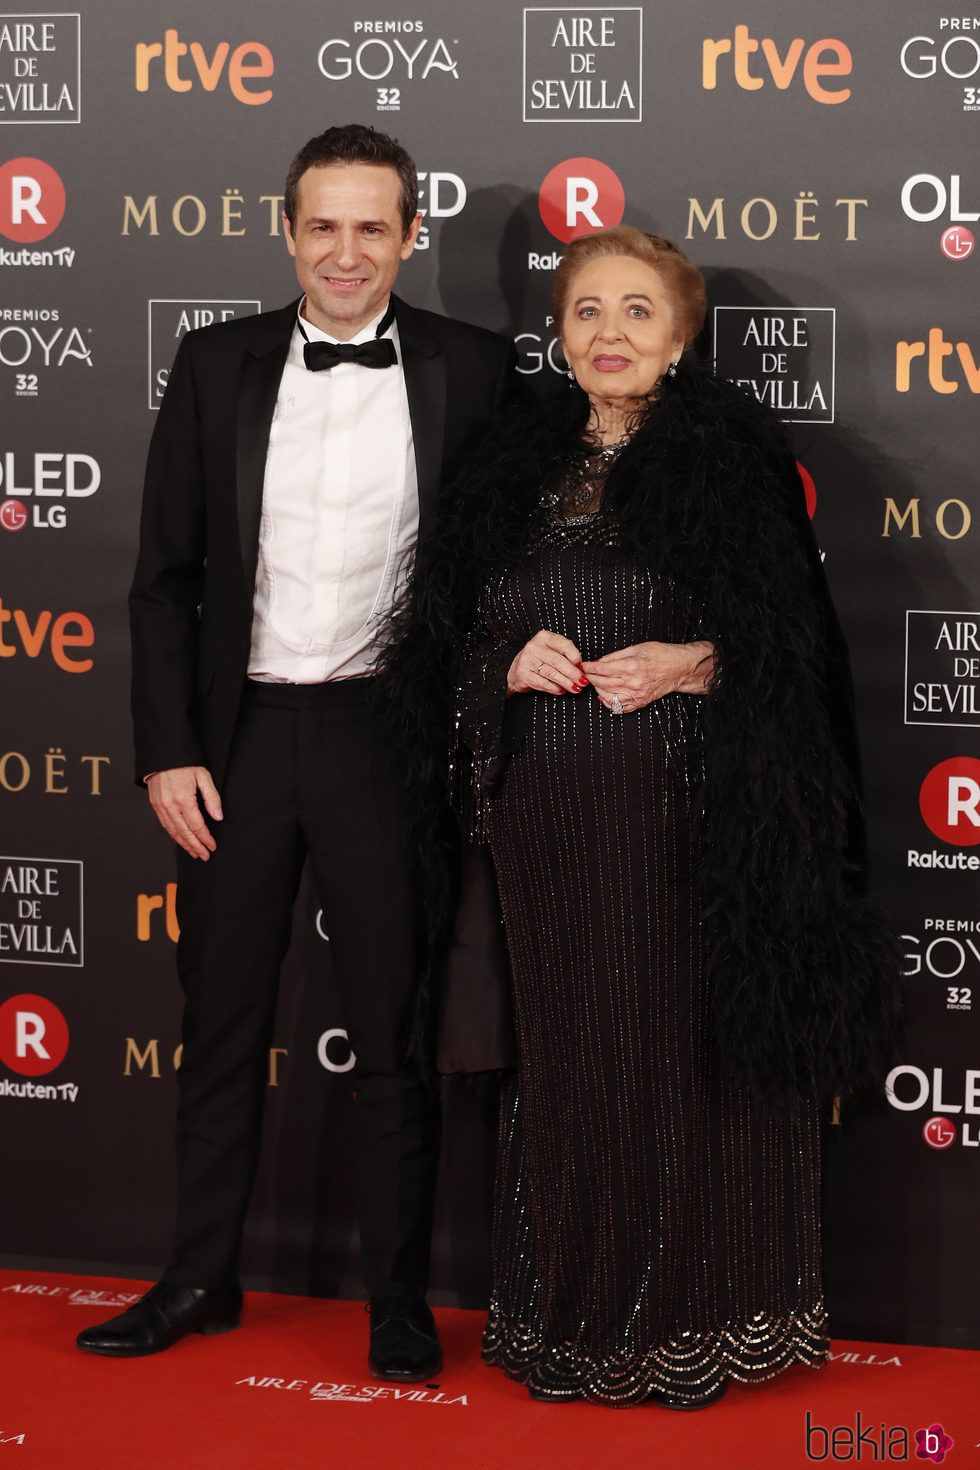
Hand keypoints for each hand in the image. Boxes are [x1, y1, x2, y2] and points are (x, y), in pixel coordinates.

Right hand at [146, 766, 222, 859]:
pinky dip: (174, 835)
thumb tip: (218, 816)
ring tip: (194, 852)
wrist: (163, 756)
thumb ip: (212, 798)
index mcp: (184, 799)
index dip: (205, 838)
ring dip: (184, 844)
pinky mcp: (156, 806)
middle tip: (204, 855)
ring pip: (174, 832)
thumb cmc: (184, 764)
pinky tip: (181, 841)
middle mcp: (170, 805)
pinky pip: (165, 825)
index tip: (212, 846)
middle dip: (196, 846)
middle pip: (185, 832)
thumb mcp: (203, 776)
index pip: (197, 825)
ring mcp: (161, 806)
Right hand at [507, 630, 587, 695]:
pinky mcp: (523, 674)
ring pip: (552, 673)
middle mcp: (534, 646)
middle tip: (583, 681)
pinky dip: (554, 688)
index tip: (582, 667)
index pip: (564, 645)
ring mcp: (527, 660)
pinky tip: (561, 690)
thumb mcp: (551, 649)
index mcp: (544, 637)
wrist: (517, 669)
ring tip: (575, 688)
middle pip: (558, 661)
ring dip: (566, 683)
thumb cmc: (539, 659)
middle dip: (573, 673)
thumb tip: (580, 667)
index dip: (576, 657)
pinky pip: (543, 683)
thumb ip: (565, 653)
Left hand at [582, 640, 714, 711]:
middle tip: (586, 674)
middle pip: (602, 683)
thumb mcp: (636, 648)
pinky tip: (605, 696)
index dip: (589, 668)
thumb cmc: (661, 655)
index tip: (584, 666)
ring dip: (597, 690)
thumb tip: (598, 662)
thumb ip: (615, 656)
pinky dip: (608, 703)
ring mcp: (636, 695)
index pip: (601, 669)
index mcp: (631, 666)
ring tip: (596, 683)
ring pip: (607, 697)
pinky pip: (619, 708)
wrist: (679, 668)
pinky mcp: (640, 702)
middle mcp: (633, 683)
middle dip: (590, 678)